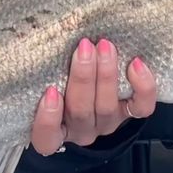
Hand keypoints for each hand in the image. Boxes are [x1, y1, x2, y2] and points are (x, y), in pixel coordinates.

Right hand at [30, 38, 156, 154]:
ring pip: (107, 107)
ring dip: (107, 74)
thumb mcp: (45, 79)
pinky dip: (142, 87)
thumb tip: (30, 33)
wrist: (92, 89)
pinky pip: (141, 108)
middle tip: (84, 47)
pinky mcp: (129, 113)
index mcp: (54, 130)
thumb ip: (41, 70)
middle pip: (80, 112)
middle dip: (83, 78)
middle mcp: (80, 129)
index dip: (48, 119)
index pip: (46, 138)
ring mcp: (106, 123)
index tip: (51, 91)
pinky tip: (136, 64)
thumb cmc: (59, 80)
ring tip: (105, 46)